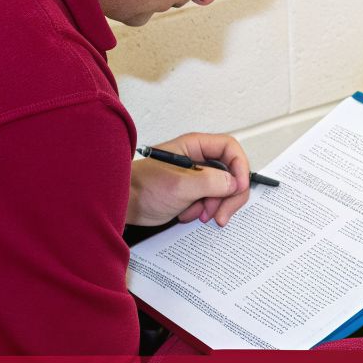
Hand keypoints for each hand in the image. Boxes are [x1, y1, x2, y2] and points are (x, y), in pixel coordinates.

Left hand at [126, 132, 252, 227]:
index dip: (239, 167)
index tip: (239, 188)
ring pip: (223, 190)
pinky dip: (203, 211)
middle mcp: (198, 159)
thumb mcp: (180, 185)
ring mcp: (196, 177)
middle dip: (229, 196)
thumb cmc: (141, 187)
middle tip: (221, 215)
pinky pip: (211, 202)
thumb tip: (234, 183)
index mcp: (195, 146)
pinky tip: (188, 215)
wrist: (123, 205)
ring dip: (215, 207)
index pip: (230, 149)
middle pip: (231, 173)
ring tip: (198, 215)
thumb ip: (211, 182)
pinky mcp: (192, 193)